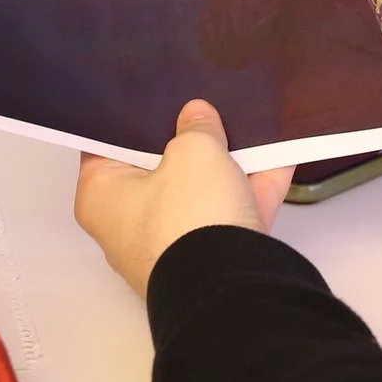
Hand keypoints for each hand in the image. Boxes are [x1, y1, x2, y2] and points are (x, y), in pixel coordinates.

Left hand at [74, 101, 293, 296]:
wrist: (231, 287)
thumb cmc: (188, 217)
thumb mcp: (193, 151)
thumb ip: (196, 127)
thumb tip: (198, 115)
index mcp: (102, 196)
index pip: (107, 146)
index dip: (130, 117)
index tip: (152, 94)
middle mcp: (129, 225)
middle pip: (157, 170)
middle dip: (184, 140)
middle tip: (202, 105)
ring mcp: (172, 245)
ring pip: (200, 193)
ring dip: (225, 164)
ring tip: (247, 125)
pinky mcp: (211, 260)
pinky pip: (231, 215)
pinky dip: (252, 189)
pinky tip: (279, 158)